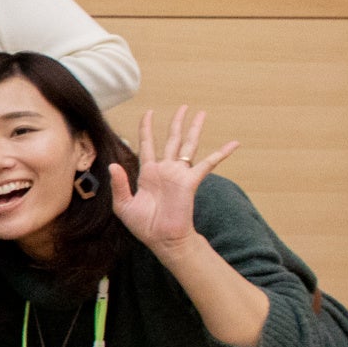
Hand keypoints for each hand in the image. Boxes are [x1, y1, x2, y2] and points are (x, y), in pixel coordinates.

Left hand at [111, 107, 239, 251]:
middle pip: (171, 139)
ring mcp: (179, 174)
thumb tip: (113, 164)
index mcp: (147, 173)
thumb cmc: (143, 225)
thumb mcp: (124, 205)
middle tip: (183, 107)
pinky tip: (234, 143)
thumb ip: (119, 184)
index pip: (147, 144)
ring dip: (194, 129)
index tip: (148, 113)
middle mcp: (165, 169)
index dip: (146, 128)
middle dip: (177, 123)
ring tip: (201, 113)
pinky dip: (221, 153)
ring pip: (188, 145)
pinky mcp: (190, 181)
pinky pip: (209, 163)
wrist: (162, 239)